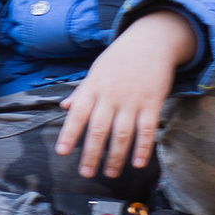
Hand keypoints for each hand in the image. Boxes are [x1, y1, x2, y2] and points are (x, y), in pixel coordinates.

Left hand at [55, 10, 198, 178]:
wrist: (151, 40)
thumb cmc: (119, 58)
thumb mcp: (96, 71)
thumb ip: (81, 91)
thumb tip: (64, 107)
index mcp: (93, 87)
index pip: (77, 113)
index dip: (69, 133)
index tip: (62, 152)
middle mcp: (111, 95)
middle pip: (99, 128)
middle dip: (91, 153)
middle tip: (85, 173)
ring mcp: (132, 99)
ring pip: (122, 133)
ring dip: (115, 156)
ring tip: (109, 174)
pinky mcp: (152, 102)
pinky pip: (147, 129)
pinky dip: (143, 148)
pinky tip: (138, 164)